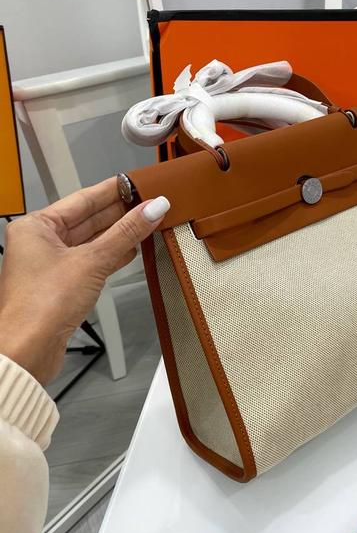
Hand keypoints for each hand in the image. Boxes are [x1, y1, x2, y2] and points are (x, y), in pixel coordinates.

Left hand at [0, 178, 168, 385]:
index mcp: (36, 226)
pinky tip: (133, 249)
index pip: (82, 198)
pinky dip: (113, 255)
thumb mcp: (93, 261)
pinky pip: (91, 261)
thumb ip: (126, 233)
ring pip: (91, 241)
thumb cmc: (42, 305)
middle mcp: (40, 242)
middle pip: (88, 219)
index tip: (138, 182)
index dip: (114, 190)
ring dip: (120, 234)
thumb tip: (153, 208)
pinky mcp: (62, 285)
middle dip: (121, 212)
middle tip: (151, 202)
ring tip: (149, 222)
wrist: (28, 350)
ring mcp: (50, 264)